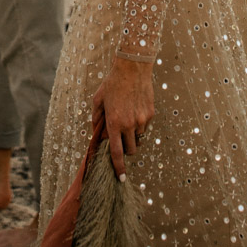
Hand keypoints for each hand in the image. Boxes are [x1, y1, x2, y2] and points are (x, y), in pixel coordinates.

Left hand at [92, 55, 154, 179]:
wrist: (132, 67)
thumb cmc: (112, 83)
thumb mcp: (98, 99)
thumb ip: (96, 119)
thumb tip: (97, 133)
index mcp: (114, 123)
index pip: (117, 153)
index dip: (119, 168)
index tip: (121, 178)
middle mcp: (129, 124)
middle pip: (131, 150)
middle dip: (126, 149)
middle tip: (121, 139)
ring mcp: (142, 120)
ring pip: (139, 138)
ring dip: (133, 135)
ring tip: (128, 119)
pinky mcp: (150, 113)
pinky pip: (145, 127)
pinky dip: (140, 124)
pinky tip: (135, 110)